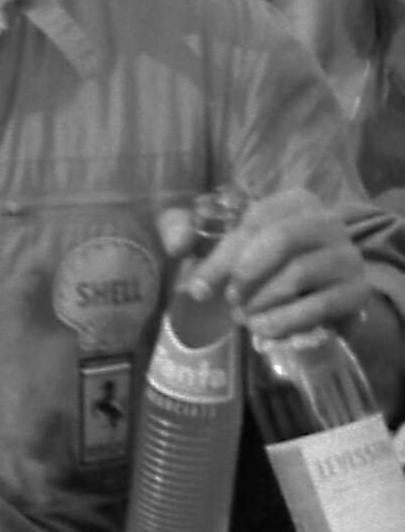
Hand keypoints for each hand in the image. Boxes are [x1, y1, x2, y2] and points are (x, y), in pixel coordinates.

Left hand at [160, 190, 374, 339]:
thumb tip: (174, 244)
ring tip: (243, 317)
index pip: (255, 220)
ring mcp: (347, 256)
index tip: (197, 289)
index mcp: (295, 202)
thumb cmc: (261, 261)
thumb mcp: (220, 240)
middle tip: (228, 300)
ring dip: (263, 300)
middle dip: (245, 273)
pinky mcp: (357, 292)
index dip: (222, 256)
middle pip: (281, 238)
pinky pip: (319, 305)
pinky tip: (263, 330)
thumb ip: (185, 231)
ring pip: (299, 272)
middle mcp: (328, 222)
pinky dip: (285, 320)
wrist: (318, 294)